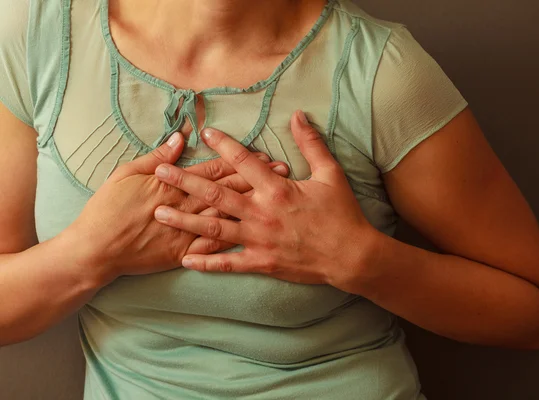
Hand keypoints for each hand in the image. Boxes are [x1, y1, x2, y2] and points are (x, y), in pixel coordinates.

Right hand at [63, 132, 288, 283]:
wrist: (95, 250)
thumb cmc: (108, 208)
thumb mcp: (127, 173)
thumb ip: (157, 156)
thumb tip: (180, 138)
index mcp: (174, 184)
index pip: (214, 169)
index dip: (240, 160)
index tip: (262, 154)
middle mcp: (186, 206)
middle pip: (229, 190)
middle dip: (258, 179)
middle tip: (283, 171)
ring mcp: (187, 231)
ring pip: (228, 215)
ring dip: (254, 206)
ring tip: (278, 198)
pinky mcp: (183, 252)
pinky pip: (214, 247)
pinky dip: (236, 240)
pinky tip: (258, 235)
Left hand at [153, 111, 376, 287]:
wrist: (351, 255)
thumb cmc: (341, 213)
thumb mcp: (330, 174)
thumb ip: (311, 144)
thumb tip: (298, 115)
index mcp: (276, 189)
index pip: (243, 162)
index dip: (222, 145)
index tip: (202, 134)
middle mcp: (261, 212)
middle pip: (215, 194)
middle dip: (185, 182)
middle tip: (159, 172)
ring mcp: (258, 239)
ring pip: (213, 229)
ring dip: (184, 220)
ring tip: (159, 212)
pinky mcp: (261, 262)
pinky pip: (228, 264)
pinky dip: (206, 263)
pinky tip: (185, 259)